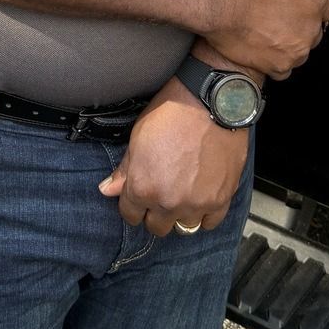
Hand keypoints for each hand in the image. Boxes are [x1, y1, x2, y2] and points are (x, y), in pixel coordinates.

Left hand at [98, 79, 248, 236]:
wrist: (211, 100)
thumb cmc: (172, 113)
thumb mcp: (138, 136)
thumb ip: (124, 169)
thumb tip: (107, 190)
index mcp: (142, 187)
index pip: (130, 215)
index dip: (133, 204)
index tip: (139, 195)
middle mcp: (168, 202)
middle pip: (156, 227)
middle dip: (155, 212)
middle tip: (161, 192)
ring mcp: (196, 204)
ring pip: (183, 227)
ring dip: (180, 214)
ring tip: (182, 193)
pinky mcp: (221, 200)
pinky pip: (209, 223)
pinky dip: (205, 213)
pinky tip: (201, 196)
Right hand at [204, 0, 328, 79]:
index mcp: (317, 1)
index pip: (326, 8)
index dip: (310, 2)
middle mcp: (311, 29)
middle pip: (314, 31)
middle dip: (300, 23)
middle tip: (275, 12)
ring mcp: (293, 50)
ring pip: (299, 50)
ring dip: (288, 43)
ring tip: (265, 29)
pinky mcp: (273, 66)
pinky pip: (282, 70)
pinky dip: (274, 60)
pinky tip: (260, 47)